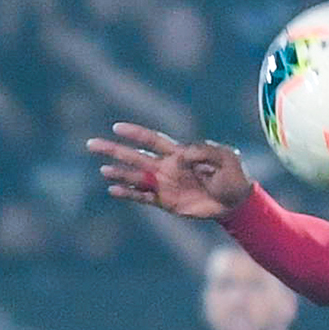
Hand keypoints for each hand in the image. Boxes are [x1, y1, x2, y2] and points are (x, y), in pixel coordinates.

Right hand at [89, 122, 251, 219]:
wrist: (236, 202)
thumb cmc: (232, 175)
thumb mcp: (224, 157)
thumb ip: (205, 152)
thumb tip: (182, 155)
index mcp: (179, 153)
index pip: (152, 140)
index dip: (135, 133)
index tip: (117, 127)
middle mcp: (166, 167)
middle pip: (134, 156)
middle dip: (114, 150)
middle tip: (92, 144)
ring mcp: (164, 184)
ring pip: (135, 177)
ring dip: (118, 173)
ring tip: (103, 170)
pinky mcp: (165, 202)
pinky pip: (142, 196)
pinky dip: (128, 193)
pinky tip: (113, 190)